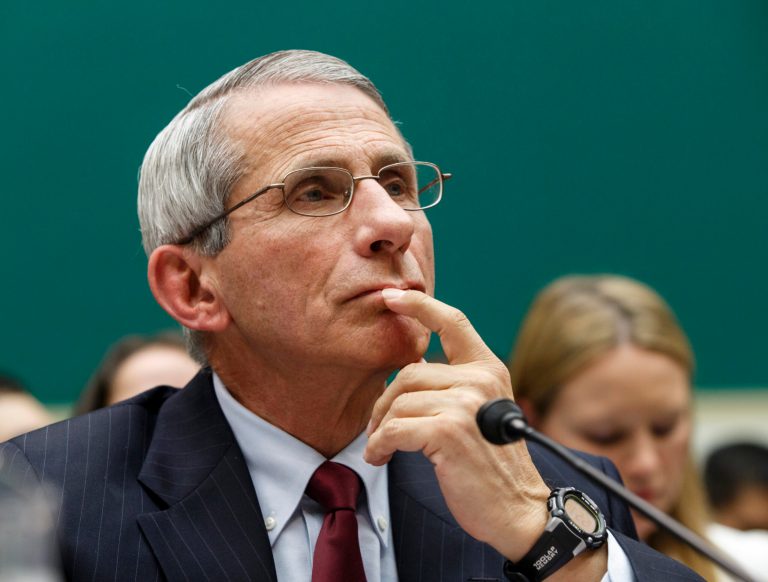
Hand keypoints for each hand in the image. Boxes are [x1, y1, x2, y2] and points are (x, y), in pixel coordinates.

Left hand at [364, 289, 550, 560]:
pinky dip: (379, 445)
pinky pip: (394, 429)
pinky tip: (379, 457)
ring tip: (380, 447)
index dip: (419, 304)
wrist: (519, 510)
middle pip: (409, 373)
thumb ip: (454, 385)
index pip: (452, 321)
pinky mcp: (449, 430)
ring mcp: (466, 403)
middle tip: (377, 427)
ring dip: (380, 428)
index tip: (390, 295)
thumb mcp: (482, 412)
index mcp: (489, 368)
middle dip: (384, 402)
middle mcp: (480, 379)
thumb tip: (403, 374)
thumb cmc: (493, 464)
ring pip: (398, 402)